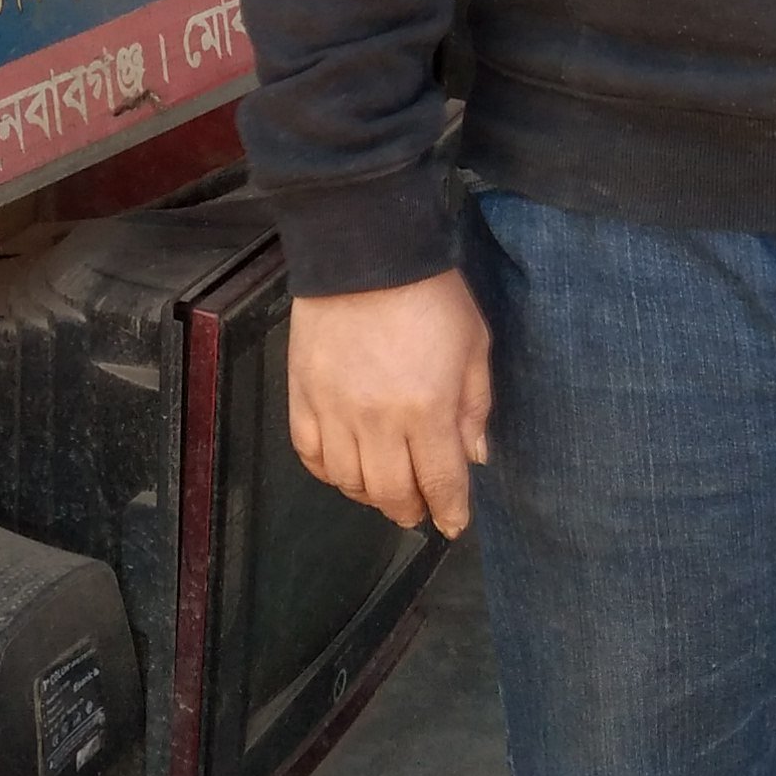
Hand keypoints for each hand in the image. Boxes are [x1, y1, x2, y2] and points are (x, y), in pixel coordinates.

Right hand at [291, 272, 494, 538]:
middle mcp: (377, 421)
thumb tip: (474, 456)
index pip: (439, 482)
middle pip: (390, 493)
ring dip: (370, 495)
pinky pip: (309, 454)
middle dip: (410, 510)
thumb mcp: (473, 345)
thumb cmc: (429, 294)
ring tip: (384, 488)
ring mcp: (333, 410)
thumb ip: (475, 405)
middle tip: (419, 509)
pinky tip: (345, 467)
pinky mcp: (301, 395)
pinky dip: (328, 471)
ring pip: (348, 482)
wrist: (364, 251)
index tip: (453, 523)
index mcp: (427, 409)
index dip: (449, 511)